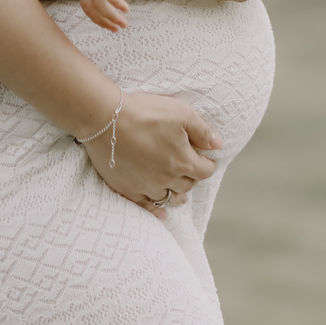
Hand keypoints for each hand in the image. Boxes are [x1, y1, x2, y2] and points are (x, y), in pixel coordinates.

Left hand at [77, 0, 129, 30]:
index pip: (84, 2)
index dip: (95, 16)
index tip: (106, 24)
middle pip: (90, 7)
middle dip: (103, 21)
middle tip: (116, 29)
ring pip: (99, 3)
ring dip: (111, 17)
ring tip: (123, 24)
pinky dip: (116, 4)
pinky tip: (125, 9)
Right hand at [82, 91, 221, 217]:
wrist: (107, 119)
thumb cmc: (145, 112)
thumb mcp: (181, 112)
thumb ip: (202, 131)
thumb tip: (218, 145)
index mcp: (183, 162)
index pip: (205, 170)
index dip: (208, 163)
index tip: (206, 158)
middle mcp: (168, 179)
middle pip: (188, 185)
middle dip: (192, 177)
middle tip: (190, 168)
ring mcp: (147, 187)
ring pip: (170, 198)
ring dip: (178, 194)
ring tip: (181, 192)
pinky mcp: (128, 189)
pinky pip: (147, 207)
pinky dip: (157, 211)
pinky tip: (162, 213)